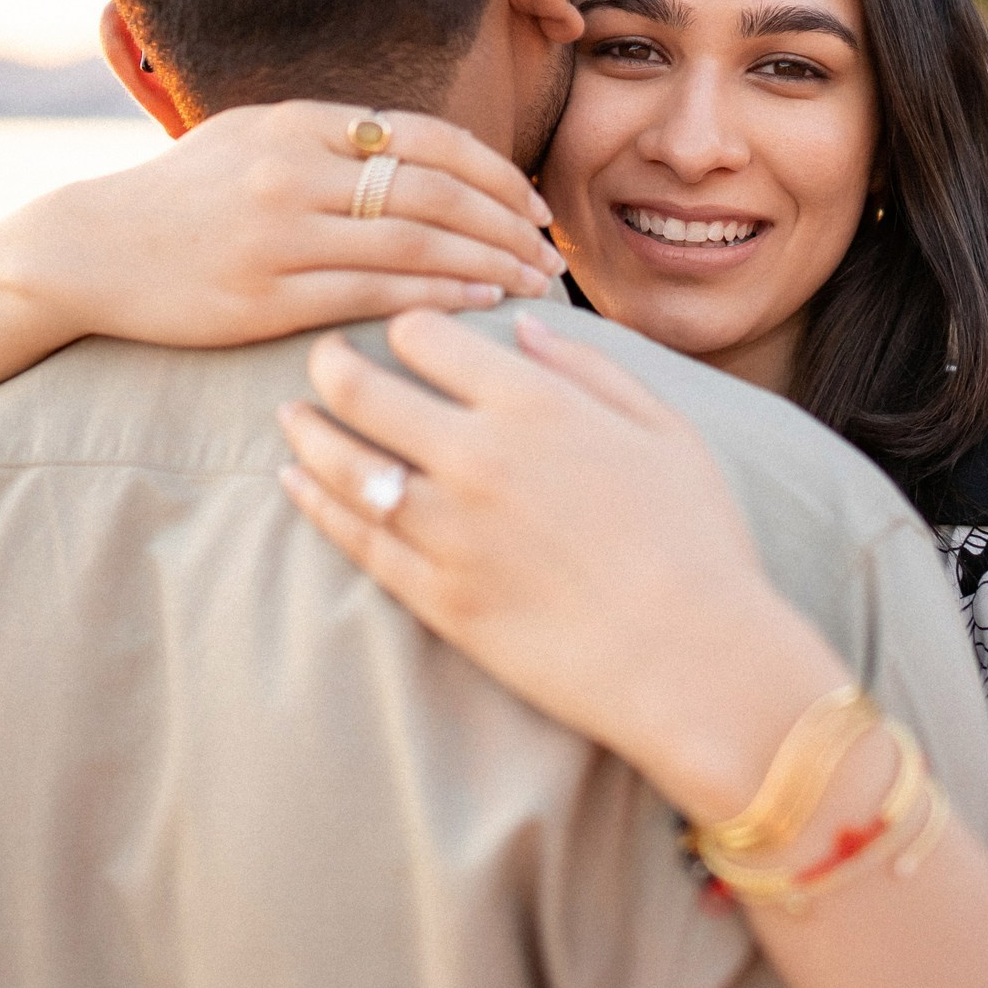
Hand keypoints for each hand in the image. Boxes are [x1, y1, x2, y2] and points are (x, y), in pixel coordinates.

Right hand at [0, 102, 566, 349]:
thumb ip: (331, 140)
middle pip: (434, 192)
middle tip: (549, 254)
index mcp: (299, 124)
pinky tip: (476, 307)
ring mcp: (278, 234)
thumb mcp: (252, 139)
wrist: (88, 250)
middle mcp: (294, 170)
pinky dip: (435, 297)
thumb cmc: (182, 198)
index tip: (532, 205)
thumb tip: (421, 154)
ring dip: (486, 265)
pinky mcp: (263, 295)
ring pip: (413, 245)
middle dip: (506, 224)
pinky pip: (372, 294)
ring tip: (530, 286)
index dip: (493, 172)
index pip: (426, 139)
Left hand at [280, 309, 851, 823]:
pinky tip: (295, 484)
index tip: (403, 333)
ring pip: (341, 463)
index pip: (422, 335)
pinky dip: (314, 503)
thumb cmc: (697, 540)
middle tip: (320, 358)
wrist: (694, 662)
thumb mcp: (664, 429)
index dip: (405, 325)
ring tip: (290, 415)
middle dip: (330, 363)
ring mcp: (447, 531)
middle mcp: (476, 457)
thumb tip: (523, 324)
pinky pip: (354, 539)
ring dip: (306, 431)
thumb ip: (589, 368)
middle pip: (361, 389)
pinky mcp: (435, 597)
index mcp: (533, 404)